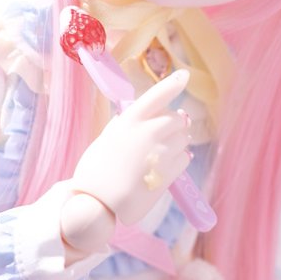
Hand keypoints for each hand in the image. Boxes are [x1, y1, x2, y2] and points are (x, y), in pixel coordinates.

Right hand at [70, 69, 191, 227]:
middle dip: (173, 125)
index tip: (184, 76)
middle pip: (176, 119)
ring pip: (184, 139)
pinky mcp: (169, 173)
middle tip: (161, 135)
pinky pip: (185, 159)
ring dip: (176, 142)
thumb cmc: (94, 171)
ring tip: (157, 154)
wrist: (96, 203)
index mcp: (129, 120)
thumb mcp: (106, 139)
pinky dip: (179, 160)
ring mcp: (161, 152)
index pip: (157, 96)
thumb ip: (125, 126)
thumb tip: (141, 117)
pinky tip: (163, 166)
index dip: (172, 84)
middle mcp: (148, 132)